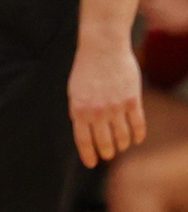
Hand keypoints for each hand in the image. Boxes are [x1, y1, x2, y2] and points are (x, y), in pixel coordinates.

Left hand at [70, 38, 145, 167]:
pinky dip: (138, 135)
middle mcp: (97, 112)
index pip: (83, 140)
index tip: (91, 164)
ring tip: (121, 147)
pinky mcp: (132, 101)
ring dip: (122, 144)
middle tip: (108, 156)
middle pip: (104, 142)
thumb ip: (78, 110)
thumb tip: (81, 127)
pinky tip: (137, 139)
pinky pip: (138, 124)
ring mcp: (116, 107)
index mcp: (79, 110)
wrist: (103, 47)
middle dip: (106, 152)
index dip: (88, 155)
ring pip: (122, 136)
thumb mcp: (74, 90)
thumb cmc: (86, 68)